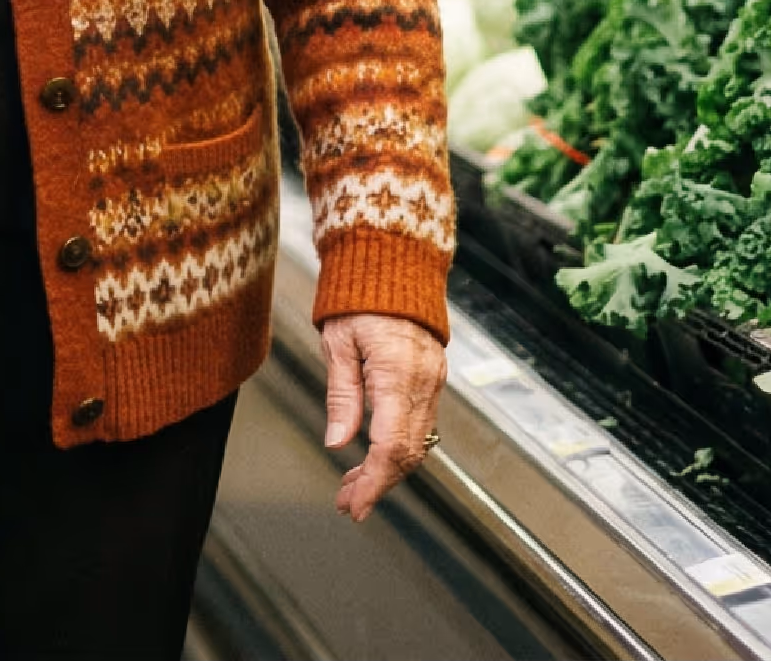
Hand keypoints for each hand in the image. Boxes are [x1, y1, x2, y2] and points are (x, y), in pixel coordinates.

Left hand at [322, 312, 445, 519]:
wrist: (395, 266)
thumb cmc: (360, 298)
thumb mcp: (337, 343)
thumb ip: (341, 396)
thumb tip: (337, 442)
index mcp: (397, 373)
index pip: (391, 445)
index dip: (373, 482)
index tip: (354, 504)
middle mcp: (423, 382)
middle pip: (408, 453)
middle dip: (378, 485)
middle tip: (347, 504)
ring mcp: (433, 382)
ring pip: (417, 444)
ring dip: (387, 471)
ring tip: (352, 486)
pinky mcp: (433, 380)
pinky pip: (420, 425)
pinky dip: (398, 449)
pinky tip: (372, 457)